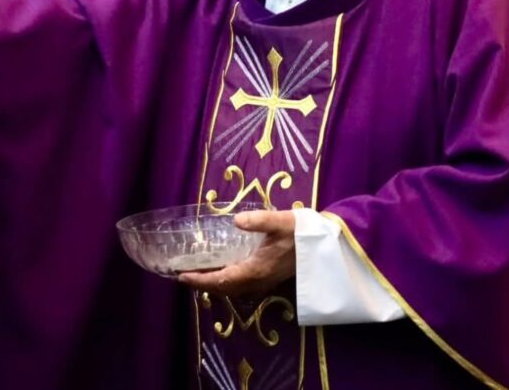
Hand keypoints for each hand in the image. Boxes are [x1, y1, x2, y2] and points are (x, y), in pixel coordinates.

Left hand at [178, 210, 295, 296]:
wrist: (326, 245)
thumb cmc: (303, 232)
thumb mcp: (281, 221)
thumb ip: (259, 221)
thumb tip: (236, 220)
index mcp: (257, 269)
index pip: (222, 280)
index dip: (200, 280)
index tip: (181, 276)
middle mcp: (258, 280)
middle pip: (224, 289)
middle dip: (203, 284)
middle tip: (183, 276)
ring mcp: (265, 280)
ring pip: (233, 289)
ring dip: (214, 285)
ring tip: (199, 275)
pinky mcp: (270, 277)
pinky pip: (242, 285)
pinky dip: (227, 282)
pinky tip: (223, 270)